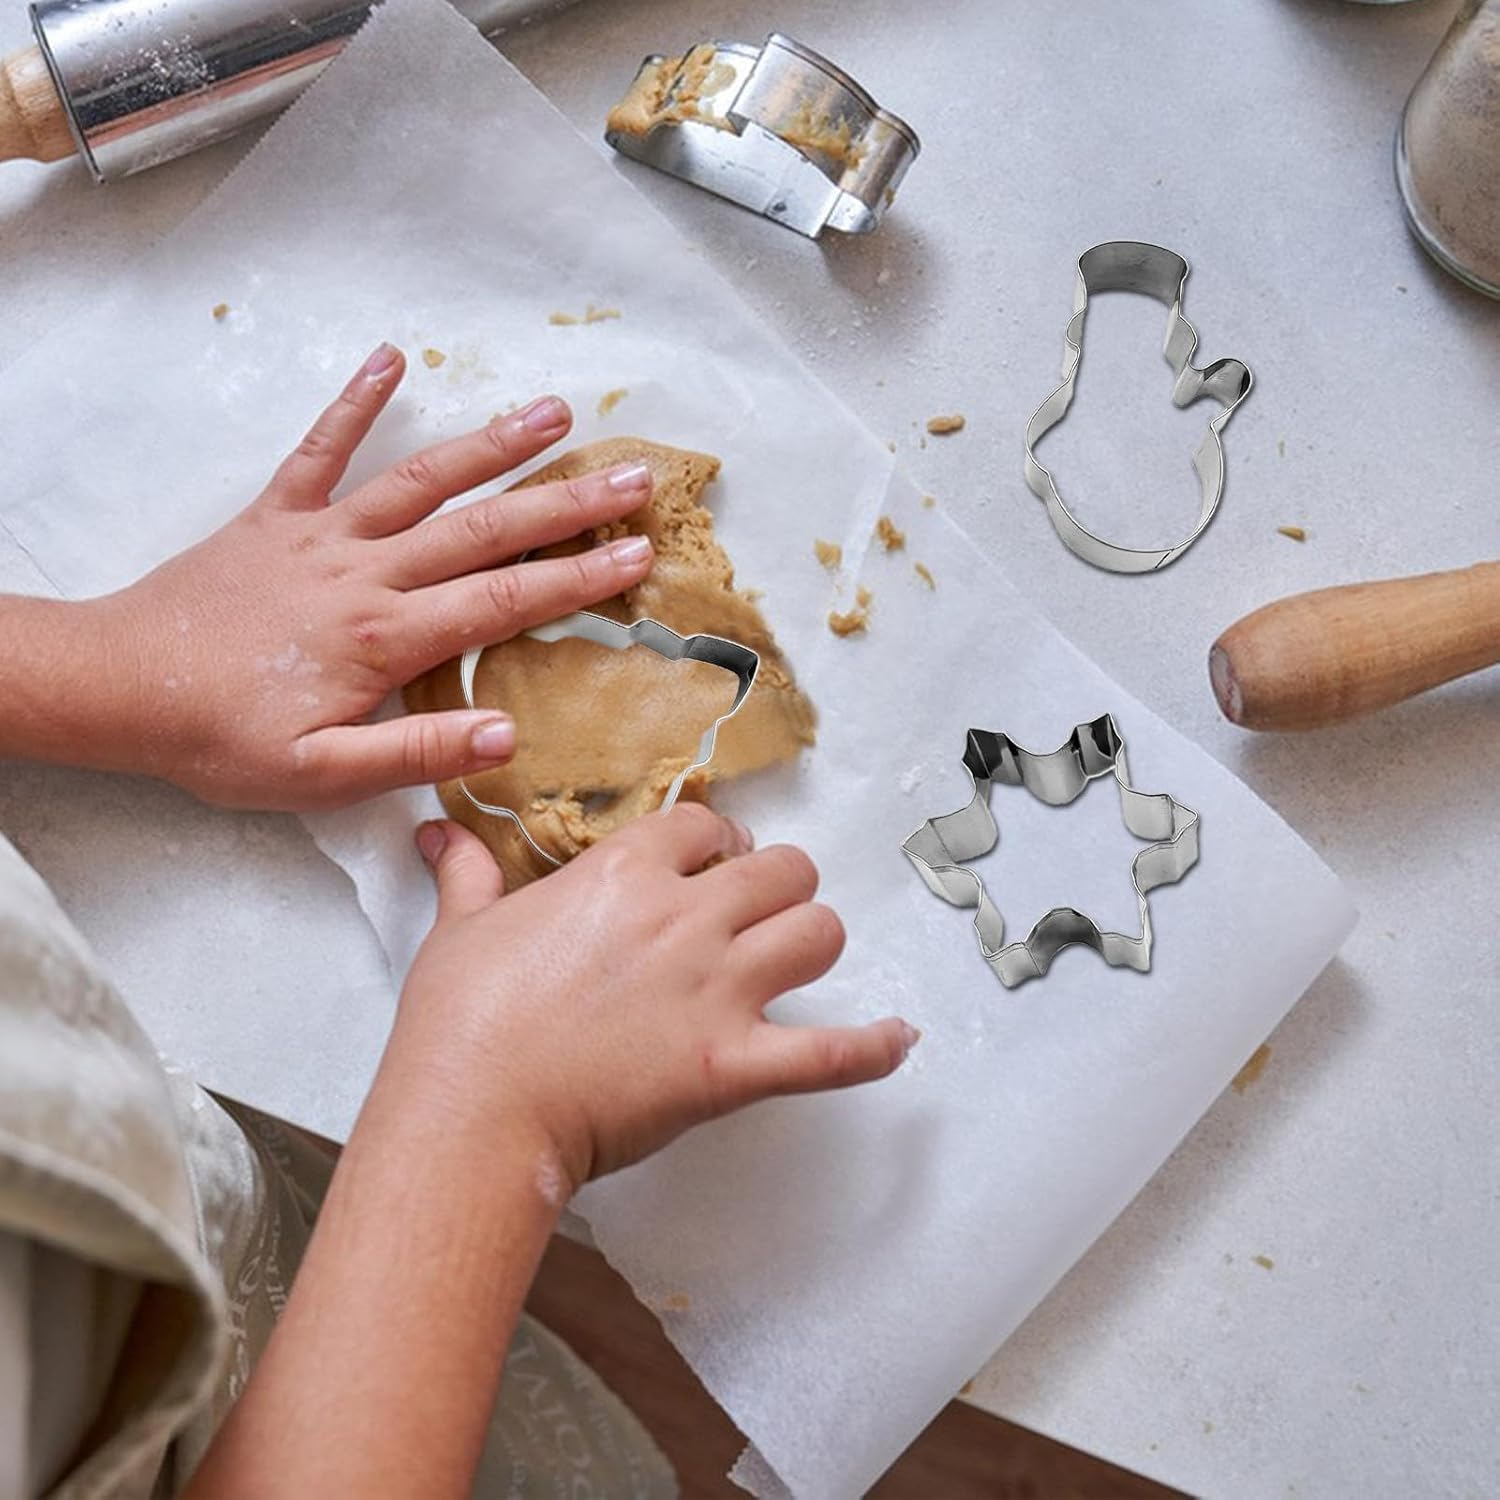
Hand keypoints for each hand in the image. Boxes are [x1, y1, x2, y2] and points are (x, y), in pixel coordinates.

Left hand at [92, 343, 655, 808]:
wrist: (119, 686)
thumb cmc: (221, 739)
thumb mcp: (319, 776)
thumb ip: (415, 752)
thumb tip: (506, 735)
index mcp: (384, 636)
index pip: (502, 600)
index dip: (577, 578)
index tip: (639, 555)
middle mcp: (365, 571)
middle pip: (483, 528)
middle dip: (566, 502)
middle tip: (635, 476)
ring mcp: (322, 533)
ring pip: (422, 479)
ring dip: (492, 444)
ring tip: (555, 412)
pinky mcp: (277, 512)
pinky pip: (321, 447)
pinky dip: (354, 401)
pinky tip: (390, 357)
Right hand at [397, 806, 918, 1191]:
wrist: (472, 1112)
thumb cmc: (460, 1020)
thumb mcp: (460, 929)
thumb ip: (466, 872)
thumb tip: (435, 829)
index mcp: (624, 873)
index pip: (708, 826)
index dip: (719, 843)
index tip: (709, 866)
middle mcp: (685, 917)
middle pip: (784, 869)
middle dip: (778, 887)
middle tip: (753, 917)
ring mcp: (717, 989)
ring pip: (819, 932)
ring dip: (813, 943)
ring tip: (792, 964)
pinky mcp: (734, 1063)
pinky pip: (834, 1054)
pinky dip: (875, 1049)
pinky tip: (899, 1040)